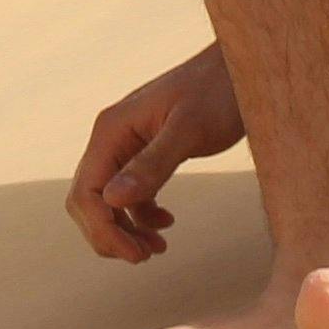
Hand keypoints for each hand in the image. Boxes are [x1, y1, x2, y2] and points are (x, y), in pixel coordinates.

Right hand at [66, 44, 243, 259]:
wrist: (242, 71)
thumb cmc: (218, 93)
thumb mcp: (188, 130)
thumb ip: (152, 164)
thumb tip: (112, 200)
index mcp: (111, 131)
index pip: (86, 192)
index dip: (103, 230)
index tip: (136, 255)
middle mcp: (111, 138)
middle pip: (87, 200)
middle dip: (109, 234)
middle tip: (144, 257)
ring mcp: (127, 145)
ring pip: (106, 201)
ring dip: (124, 230)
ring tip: (156, 250)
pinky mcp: (146, 153)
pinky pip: (129, 194)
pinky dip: (141, 216)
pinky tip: (166, 225)